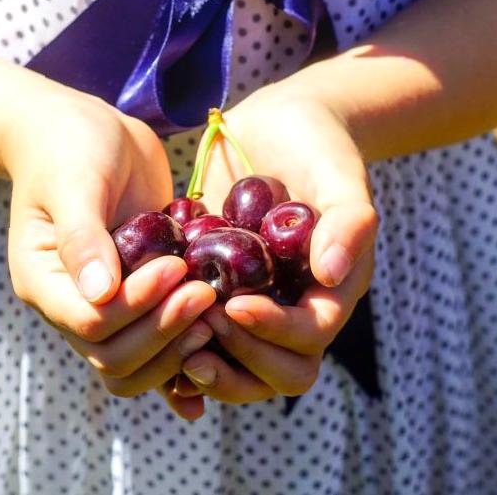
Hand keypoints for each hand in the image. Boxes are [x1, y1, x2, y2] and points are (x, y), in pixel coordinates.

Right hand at [4, 86, 216, 398]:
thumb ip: (83, 235)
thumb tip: (101, 293)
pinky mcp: (136, 299)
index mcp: (44, 281)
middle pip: (115, 358)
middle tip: (206, 293)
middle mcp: (71, 304)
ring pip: (137, 365)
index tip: (176, 267)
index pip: (91, 324)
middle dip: (165, 331)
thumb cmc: (71, 145)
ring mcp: (105, 306)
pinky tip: (217, 348)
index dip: (139, 305)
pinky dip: (184, 356)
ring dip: (177, 348)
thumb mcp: (74, 180)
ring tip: (215, 312)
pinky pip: (157, 345)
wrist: (85, 130)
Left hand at [166, 85, 377, 406]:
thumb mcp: (338, 171)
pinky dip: (178, 350)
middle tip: (200, 325)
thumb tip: (331, 274)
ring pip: (239, 369)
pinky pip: (201, 342)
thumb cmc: (316, 142)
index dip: (273, 332)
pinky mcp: (217, 292)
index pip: (309, 338)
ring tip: (171, 336)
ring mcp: (255, 304)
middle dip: (240, 362)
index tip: (233, 305)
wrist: (276, 124)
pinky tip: (148, 334)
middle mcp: (293, 306)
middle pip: (279, 373)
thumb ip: (348, 220)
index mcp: (329, 289)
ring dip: (207, 367)